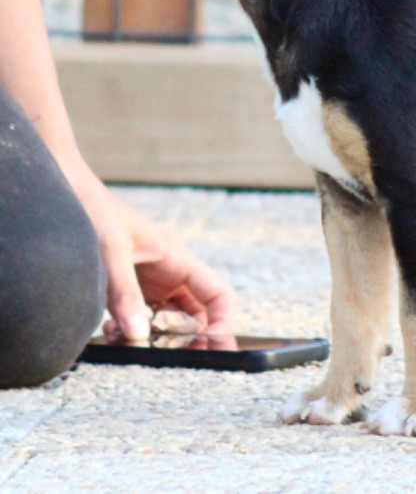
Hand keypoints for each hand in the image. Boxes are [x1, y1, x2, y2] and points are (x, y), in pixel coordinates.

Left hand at [65, 163, 238, 339]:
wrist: (63, 191)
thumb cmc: (92, 211)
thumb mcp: (109, 252)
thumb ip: (124, 294)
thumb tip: (138, 336)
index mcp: (177, 259)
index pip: (218, 295)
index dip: (222, 321)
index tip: (210, 344)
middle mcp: (169, 273)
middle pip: (197, 314)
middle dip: (186, 337)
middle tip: (165, 355)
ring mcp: (149, 282)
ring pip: (168, 320)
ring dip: (156, 337)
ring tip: (132, 342)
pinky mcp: (127, 288)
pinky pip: (141, 317)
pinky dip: (131, 330)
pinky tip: (111, 330)